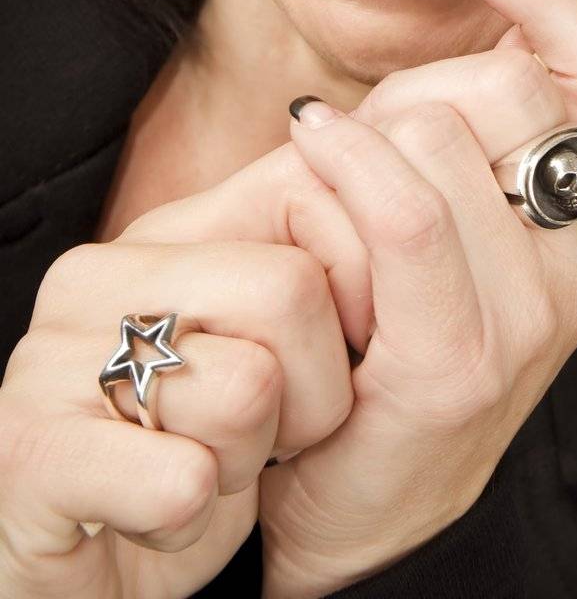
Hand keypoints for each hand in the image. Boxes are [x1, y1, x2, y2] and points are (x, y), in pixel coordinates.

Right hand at [0, 141, 379, 596]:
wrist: (84, 583)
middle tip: (268, 433)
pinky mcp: (30, 455)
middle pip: (292, 288)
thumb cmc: (203, 453)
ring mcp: (52, 362)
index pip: (314, 190)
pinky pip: (184, 479)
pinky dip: (196, 515)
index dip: (365, 286)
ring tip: (207, 467)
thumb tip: (406, 153)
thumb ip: (321, 251)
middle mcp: (97, 276)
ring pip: (247, 385)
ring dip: (251, 457)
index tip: (340, 354)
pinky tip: (163, 513)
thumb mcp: (271, 339)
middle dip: (316, 389)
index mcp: (160, 232)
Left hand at [258, 0, 576, 598]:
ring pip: (438, 137)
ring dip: (358, 142)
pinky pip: (403, 208)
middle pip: (510, 86)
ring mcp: (539, 313)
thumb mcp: (461, 202)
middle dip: (413, 89)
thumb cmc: (396, 324)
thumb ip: (482, 111)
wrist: (359, 499)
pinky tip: (309, 155)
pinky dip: (343, 164)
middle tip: (361, 142)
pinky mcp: (466, 361)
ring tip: (330, 190)